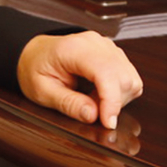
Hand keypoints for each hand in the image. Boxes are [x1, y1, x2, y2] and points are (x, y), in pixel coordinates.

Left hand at [16, 31, 142, 129]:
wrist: (35, 53)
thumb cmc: (36, 68)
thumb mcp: (42, 91)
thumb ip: (67, 104)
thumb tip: (93, 115)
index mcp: (74, 49)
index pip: (105, 72)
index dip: (111, 101)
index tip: (108, 122)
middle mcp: (96, 44)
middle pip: (123, 77)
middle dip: (113, 103)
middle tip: (89, 109)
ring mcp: (108, 47)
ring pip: (131, 79)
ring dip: (117, 98)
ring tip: (91, 99)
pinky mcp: (114, 54)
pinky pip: (129, 77)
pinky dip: (119, 92)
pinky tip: (99, 93)